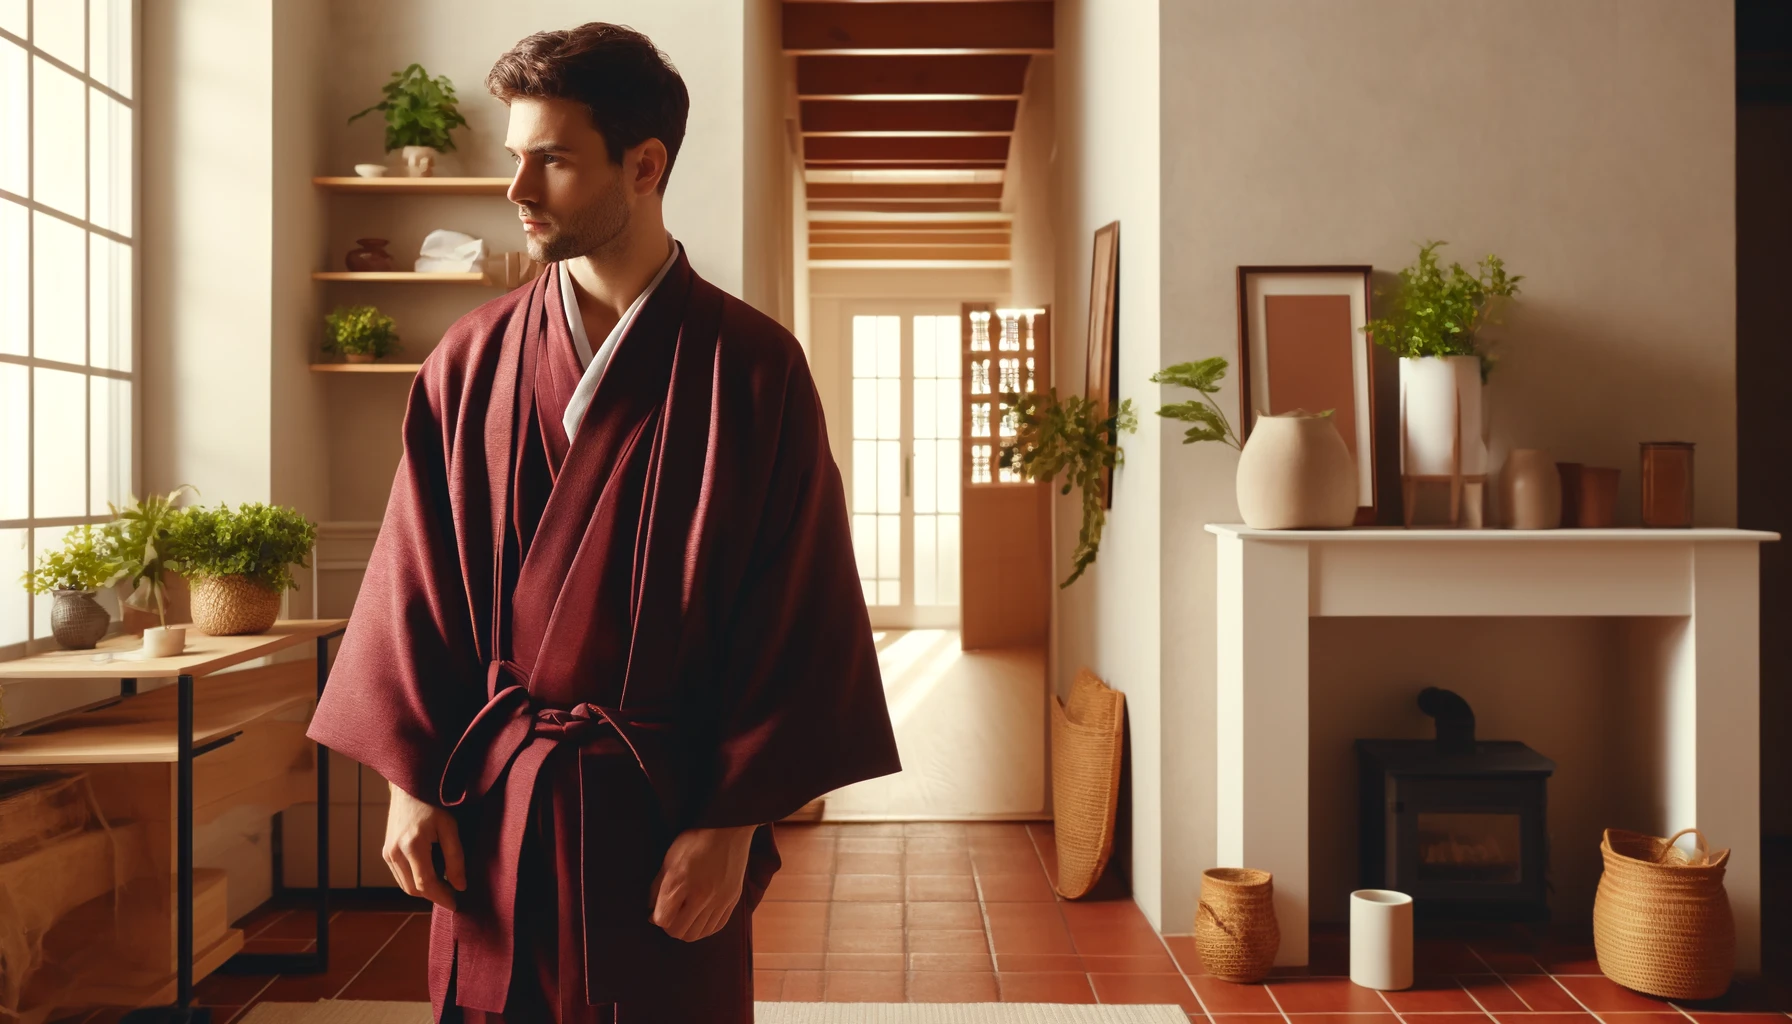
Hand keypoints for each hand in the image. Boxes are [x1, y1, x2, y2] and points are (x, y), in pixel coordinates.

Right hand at [383, 781, 466, 910]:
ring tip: (444, 886)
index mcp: (411, 846)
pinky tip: (431, 875)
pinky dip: (415, 881)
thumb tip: (460, 886)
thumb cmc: (433, 803)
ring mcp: (387, 853)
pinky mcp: (386, 852)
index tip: (456, 904)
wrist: (409, 787)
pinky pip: (401, 876)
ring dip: (424, 890)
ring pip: (406, 885)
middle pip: (413, 889)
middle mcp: (394, 852)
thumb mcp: (450, 827)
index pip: (425, 884)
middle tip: (453, 895)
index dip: (441, 897)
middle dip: (434, 896)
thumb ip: (456, 858)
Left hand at [649, 825, 757, 941]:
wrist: (728, 829)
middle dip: (671, 928)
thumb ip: (658, 888)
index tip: (656, 913)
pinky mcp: (732, 900)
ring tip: (686, 917)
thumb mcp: (668, 860)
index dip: (656, 919)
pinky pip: (716, 927)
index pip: (663, 921)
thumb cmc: (694, 841)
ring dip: (688, 930)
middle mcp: (700, 896)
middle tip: (671, 916)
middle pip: (680, 932)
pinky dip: (705, 927)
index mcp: (680, 883)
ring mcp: (719, 900)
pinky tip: (701, 917)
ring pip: (698, 934)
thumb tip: (652, 913)